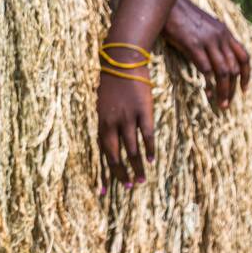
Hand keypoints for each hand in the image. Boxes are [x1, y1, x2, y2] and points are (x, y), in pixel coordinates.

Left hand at [97, 68, 154, 187]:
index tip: (104, 192)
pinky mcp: (142, 110)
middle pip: (114, 155)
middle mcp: (111, 123)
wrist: (122, 61)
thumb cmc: (113, 82)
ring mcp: (127, 117)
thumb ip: (107, 123)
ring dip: (136, 166)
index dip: (103, 173)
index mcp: (100, 123)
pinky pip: (146, 134)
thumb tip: (110, 139)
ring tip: (142, 180)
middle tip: (128, 187)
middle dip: (121, 173)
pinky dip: (148, 148)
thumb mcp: (104, 105)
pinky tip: (151, 160)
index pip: (101, 153)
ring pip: (131, 149)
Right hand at [161, 0, 250, 111]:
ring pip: (224, 72)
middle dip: (234, 88)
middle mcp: (221, 36)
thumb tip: (212, 55)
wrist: (166, 3)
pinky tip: (207, 94)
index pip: (244, 56)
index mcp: (225, 32)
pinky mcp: (193, 45)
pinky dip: (209, 84)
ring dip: (224, 90)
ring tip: (221, 104)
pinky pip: (206, 69)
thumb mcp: (202, 26)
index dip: (247, 75)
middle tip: (228, 103)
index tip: (244, 90)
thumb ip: (211, 39)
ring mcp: (208, 41)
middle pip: (235, 68)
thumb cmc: (180, 16)